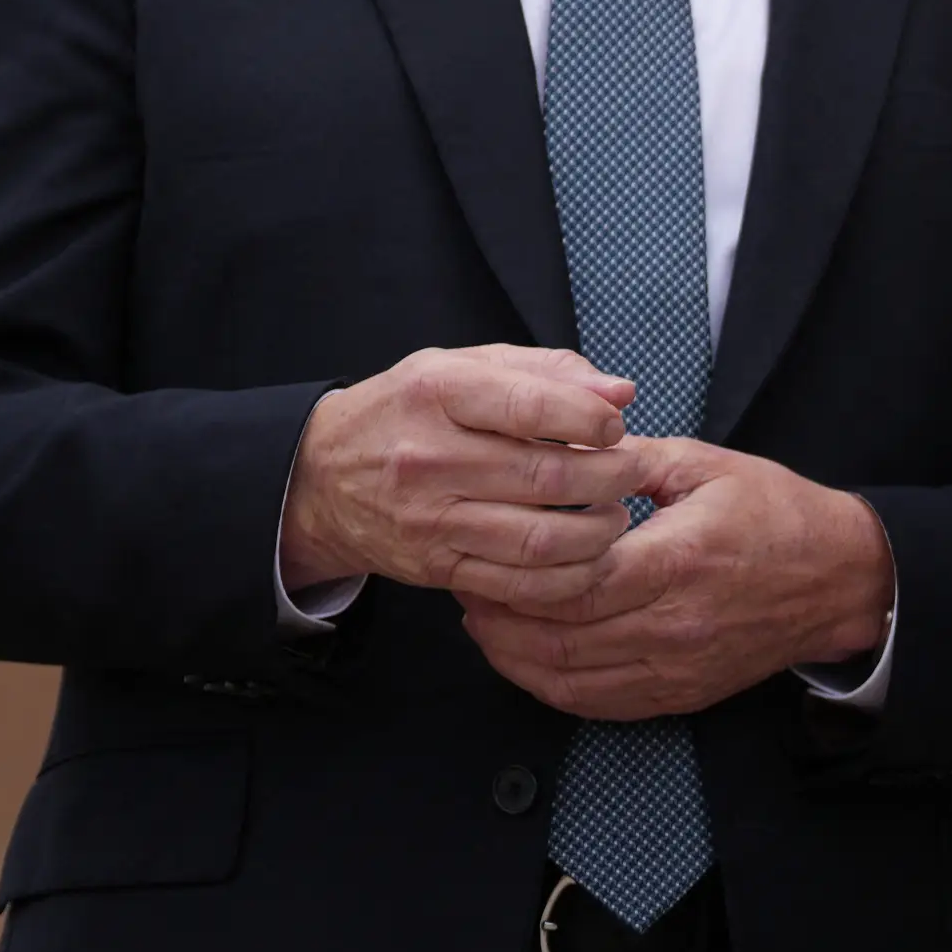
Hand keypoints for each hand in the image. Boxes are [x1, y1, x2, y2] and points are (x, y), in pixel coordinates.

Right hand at [278, 344, 648, 595]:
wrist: (318, 479)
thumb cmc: (409, 410)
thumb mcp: (463, 367)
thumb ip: (546, 370)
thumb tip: (620, 391)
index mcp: (439, 392)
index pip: (530, 405)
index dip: (590, 417)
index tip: (617, 425)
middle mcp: (431, 458)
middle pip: (546, 476)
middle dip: (611, 476)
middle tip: (633, 471)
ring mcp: (431, 519)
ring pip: (539, 539)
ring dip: (598, 532)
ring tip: (616, 515)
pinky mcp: (436, 567)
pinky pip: (517, 585)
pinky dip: (567, 578)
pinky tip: (588, 556)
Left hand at [458, 438, 896, 722]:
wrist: (839, 579)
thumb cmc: (778, 515)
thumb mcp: (708, 466)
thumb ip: (632, 460)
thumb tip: (565, 448)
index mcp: (678, 558)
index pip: (574, 579)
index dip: (514, 569)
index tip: (479, 546)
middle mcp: (672, 623)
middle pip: (558, 634)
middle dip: (498, 612)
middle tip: (464, 580)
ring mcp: (674, 666)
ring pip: (567, 676)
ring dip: (511, 652)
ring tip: (480, 618)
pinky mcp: (676, 694)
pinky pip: (594, 703)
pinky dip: (548, 684)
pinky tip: (523, 655)